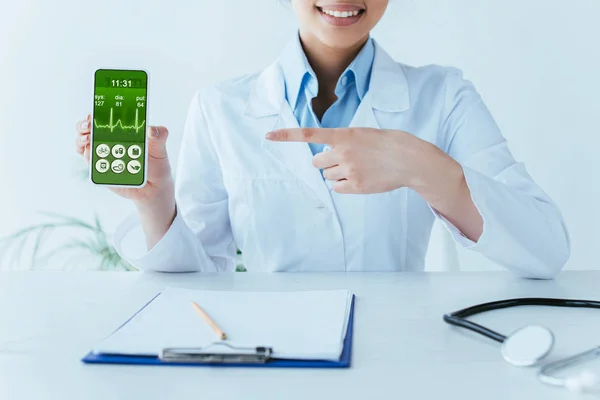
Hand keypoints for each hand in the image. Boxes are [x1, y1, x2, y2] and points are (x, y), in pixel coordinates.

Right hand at [75, 113, 174, 206]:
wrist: (154, 187)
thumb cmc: (156, 164)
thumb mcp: (160, 148)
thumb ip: (160, 135)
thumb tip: (152, 130)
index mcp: (121, 131)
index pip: (104, 118)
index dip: (95, 113)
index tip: (93, 112)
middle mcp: (109, 141)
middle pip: (87, 129)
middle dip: (83, 125)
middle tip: (88, 125)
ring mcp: (103, 155)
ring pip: (84, 144)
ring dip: (81, 139)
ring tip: (88, 139)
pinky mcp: (101, 170)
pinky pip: (90, 162)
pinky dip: (87, 156)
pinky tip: (90, 152)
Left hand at [265, 127, 443, 193]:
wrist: (408, 158)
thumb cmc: (385, 143)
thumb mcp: (361, 134)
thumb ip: (341, 142)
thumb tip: (324, 163)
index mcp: (343, 135)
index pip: (308, 134)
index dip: (286, 136)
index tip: (267, 136)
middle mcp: (342, 152)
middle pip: (317, 162)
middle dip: (326, 163)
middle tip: (345, 160)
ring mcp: (348, 170)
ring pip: (328, 176)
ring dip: (338, 174)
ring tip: (359, 168)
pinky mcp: (355, 186)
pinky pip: (338, 188)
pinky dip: (345, 185)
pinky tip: (361, 179)